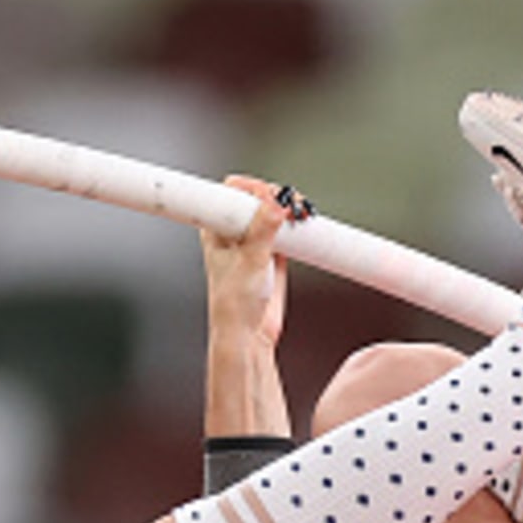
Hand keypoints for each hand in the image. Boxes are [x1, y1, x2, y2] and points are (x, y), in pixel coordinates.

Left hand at [202, 175, 290, 346]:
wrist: (249, 334)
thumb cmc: (233, 303)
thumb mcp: (249, 261)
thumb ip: (263, 230)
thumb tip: (275, 204)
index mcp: (217, 228)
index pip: (232, 191)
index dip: (252, 188)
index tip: (268, 197)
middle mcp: (235, 231)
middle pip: (257, 196)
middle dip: (277, 195)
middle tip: (290, 205)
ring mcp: (255, 241)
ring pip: (274, 212)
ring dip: (290, 208)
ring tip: (301, 214)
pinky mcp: (274, 254)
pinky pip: (287, 230)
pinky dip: (298, 226)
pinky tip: (305, 226)